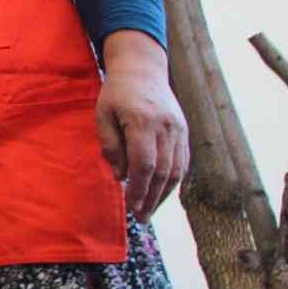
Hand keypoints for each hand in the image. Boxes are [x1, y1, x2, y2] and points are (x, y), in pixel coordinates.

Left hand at [94, 30, 187, 221]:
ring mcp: (179, 130)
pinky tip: (161, 193)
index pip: (145, 163)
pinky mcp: (184, 132)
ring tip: (149, 211)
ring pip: (176, 170)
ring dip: (163, 194)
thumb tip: (120, 176)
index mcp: (143, 122)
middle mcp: (167, 128)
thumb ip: (111, 145)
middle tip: (141, 218)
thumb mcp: (103, 114)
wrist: (143, 70)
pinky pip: (182, 163)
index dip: (139, 188)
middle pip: (163, 171)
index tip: (131, 206)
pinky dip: (172, 181)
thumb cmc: (116, 93)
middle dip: (151, 197)